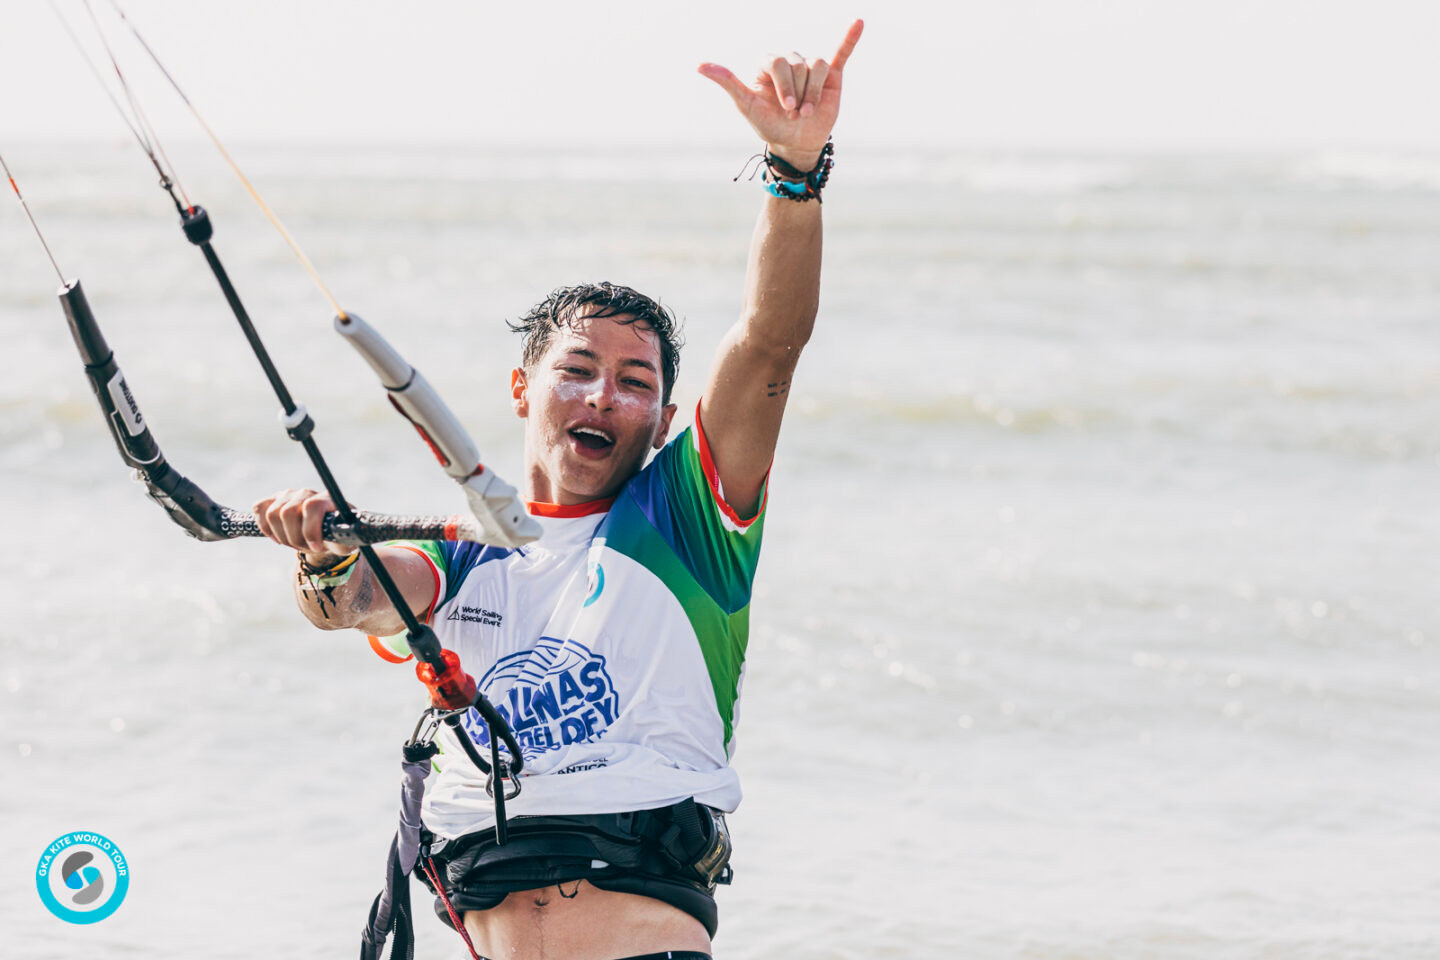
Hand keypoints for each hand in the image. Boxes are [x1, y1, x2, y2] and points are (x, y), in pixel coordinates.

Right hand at [252, 488, 353, 563]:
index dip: (310, 530)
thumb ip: (345, 541)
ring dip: (281, 536)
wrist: (326, 531)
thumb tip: (343, 540)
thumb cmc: (337, 536)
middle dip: (294, 538)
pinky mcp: (274, 499)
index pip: (312, 506)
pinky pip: (259, 508)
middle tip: (305, 548)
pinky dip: (264, 526)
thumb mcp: (346, 542)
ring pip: (272, 514)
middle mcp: (307, 493)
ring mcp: (289, 494)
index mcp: (327, 500)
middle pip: (288, 512)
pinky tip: (277, 536)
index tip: (316, 547)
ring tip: (295, 543)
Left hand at [698, 19, 863, 171]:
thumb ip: (728, 83)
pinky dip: (850, 38)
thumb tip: (699, 65)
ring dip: (813, 93)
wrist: (795, 144)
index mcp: (769, 65)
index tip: (786, 109)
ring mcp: (811, 68)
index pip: (778, 62)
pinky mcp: (831, 75)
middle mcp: (790, 62)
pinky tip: (859, 23)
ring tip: (808, 111)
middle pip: (798, 65)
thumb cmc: (769, 124)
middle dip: (797, 93)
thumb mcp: (746, 105)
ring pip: (816, 66)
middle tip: (795, 113)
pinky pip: (841, 52)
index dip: (784, 86)